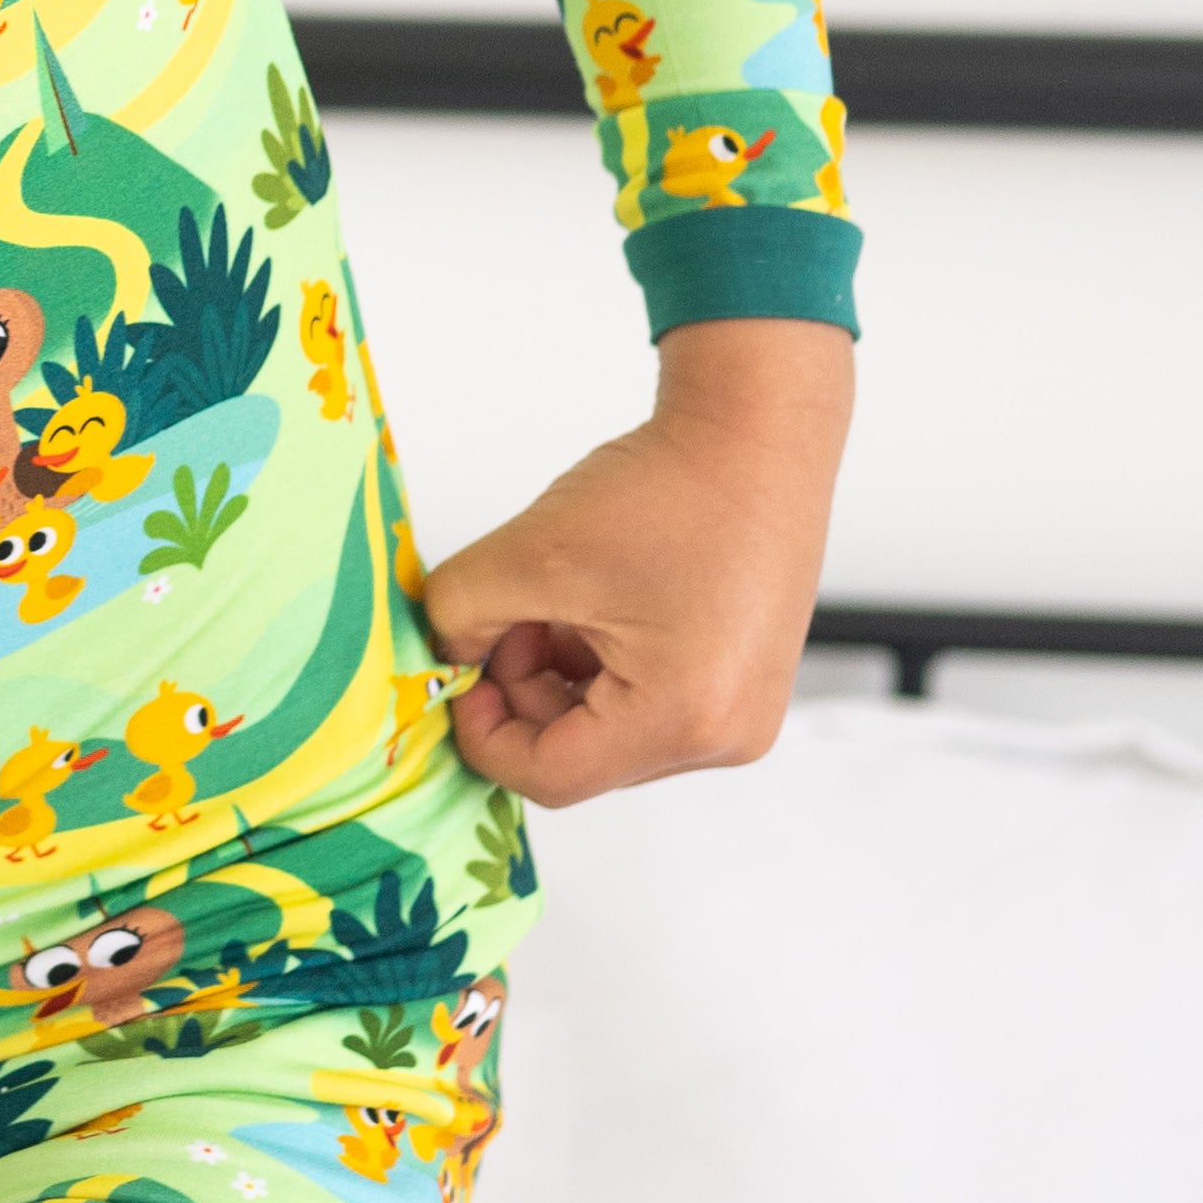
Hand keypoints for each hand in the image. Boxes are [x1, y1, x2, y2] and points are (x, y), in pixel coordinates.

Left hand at [419, 317, 854, 809]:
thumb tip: (444, 655)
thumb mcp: (531, 552)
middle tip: (506, 615)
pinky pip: (649, 701)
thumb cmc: (670, 487)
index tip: (457, 677)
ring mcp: (743, 712)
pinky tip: (595, 600)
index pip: (552, 774)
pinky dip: (602, 662)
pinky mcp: (744, 681)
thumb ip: (460, 615)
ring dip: (560, 674)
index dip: (484, 734)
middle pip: (583, 754)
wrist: (758, 428)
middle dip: (525, 691)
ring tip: (556, 596)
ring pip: (610, 728)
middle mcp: (727, 734)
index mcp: (684, 718)